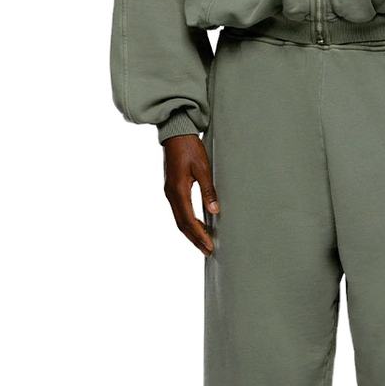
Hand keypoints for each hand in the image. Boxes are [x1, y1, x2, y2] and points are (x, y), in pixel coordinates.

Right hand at [163, 134, 217, 254]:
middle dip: (195, 239)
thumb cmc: (189, 148)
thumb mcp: (202, 168)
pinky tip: (198, 225)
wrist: (175, 134)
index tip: (209, 246)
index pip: (189, 220)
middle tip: (207, 251)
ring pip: (179, 219)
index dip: (199, 235)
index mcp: (178, 191)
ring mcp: (170, 192)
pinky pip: (179, 211)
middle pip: (182, 224)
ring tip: (203, 243)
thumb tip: (214, 211)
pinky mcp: (172, 189)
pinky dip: (188, 222)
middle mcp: (171, 194)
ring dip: (191, 232)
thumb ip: (208, 190)